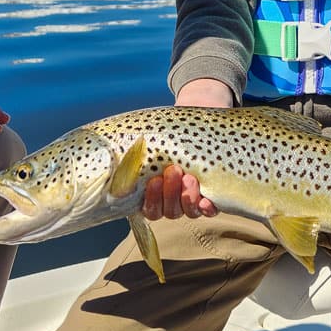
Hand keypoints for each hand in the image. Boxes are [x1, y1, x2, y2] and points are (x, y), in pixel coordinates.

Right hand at [140, 79, 231, 219]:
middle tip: (173, 171)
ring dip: (187, 197)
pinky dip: (207, 208)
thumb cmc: (175, 129)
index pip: (149, 208)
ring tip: (189, 177)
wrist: (201, 120)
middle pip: (169, 210)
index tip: (154, 180)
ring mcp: (195, 198)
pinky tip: (205, 201)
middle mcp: (175, 198)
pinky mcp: (215, 195)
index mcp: (157, 190)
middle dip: (170, 193)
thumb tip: (115, 155)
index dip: (151, 200)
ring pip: (187, 211)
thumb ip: (138, 149)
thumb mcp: (156, 136)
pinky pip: (209, 211)